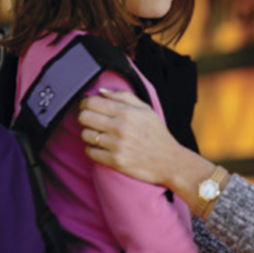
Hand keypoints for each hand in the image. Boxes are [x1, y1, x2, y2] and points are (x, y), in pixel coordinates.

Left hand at [78, 89, 193, 184]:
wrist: (169, 160)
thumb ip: (124, 96)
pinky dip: (93, 149)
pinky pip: (90, 152)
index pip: (92, 102)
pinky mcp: (114, 161)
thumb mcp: (146, 110)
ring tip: (100, 135)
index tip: (88, 106)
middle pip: (84, 117)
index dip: (86, 103)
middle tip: (92, 120)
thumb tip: (101, 91)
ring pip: (85, 135)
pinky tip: (102, 147)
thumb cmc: (157, 134)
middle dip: (85, 117)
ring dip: (90, 134)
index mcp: (127, 112)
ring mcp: (117, 145)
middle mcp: (120, 128)